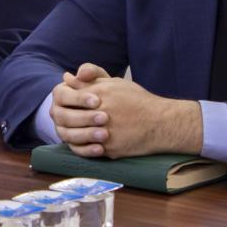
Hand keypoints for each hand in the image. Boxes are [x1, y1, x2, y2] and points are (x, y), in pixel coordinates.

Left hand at [50, 63, 202, 157]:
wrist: (160, 123)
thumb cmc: (138, 100)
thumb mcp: (114, 83)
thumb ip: (91, 78)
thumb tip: (68, 77)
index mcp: (100, 93)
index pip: (69, 96)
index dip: (66, 101)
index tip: (69, 103)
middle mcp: (100, 112)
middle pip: (69, 116)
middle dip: (67, 118)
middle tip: (68, 119)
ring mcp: (104, 132)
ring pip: (75, 135)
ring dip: (73, 133)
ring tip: (77, 130)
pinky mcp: (110, 148)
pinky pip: (88, 150)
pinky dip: (84, 147)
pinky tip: (87, 141)